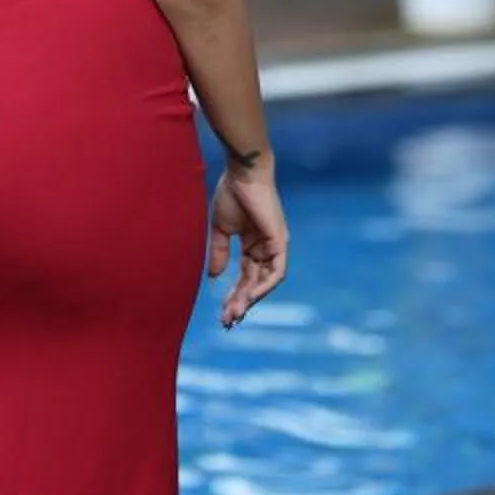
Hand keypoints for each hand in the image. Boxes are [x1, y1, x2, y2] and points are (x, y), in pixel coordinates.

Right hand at [208, 157, 287, 326]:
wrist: (243, 173)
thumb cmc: (231, 194)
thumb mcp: (220, 229)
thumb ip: (219, 253)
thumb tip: (213, 277)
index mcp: (252, 245)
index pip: (244, 277)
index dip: (233, 295)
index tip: (221, 313)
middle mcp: (265, 249)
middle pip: (254, 283)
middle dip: (240, 303)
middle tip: (227, 321)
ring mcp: (274, 246)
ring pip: (265, 282)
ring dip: (250, 299)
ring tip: (234, 313)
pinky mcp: (280, 242)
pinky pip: (276, 272)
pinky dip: (264, 286)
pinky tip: (249, 298)